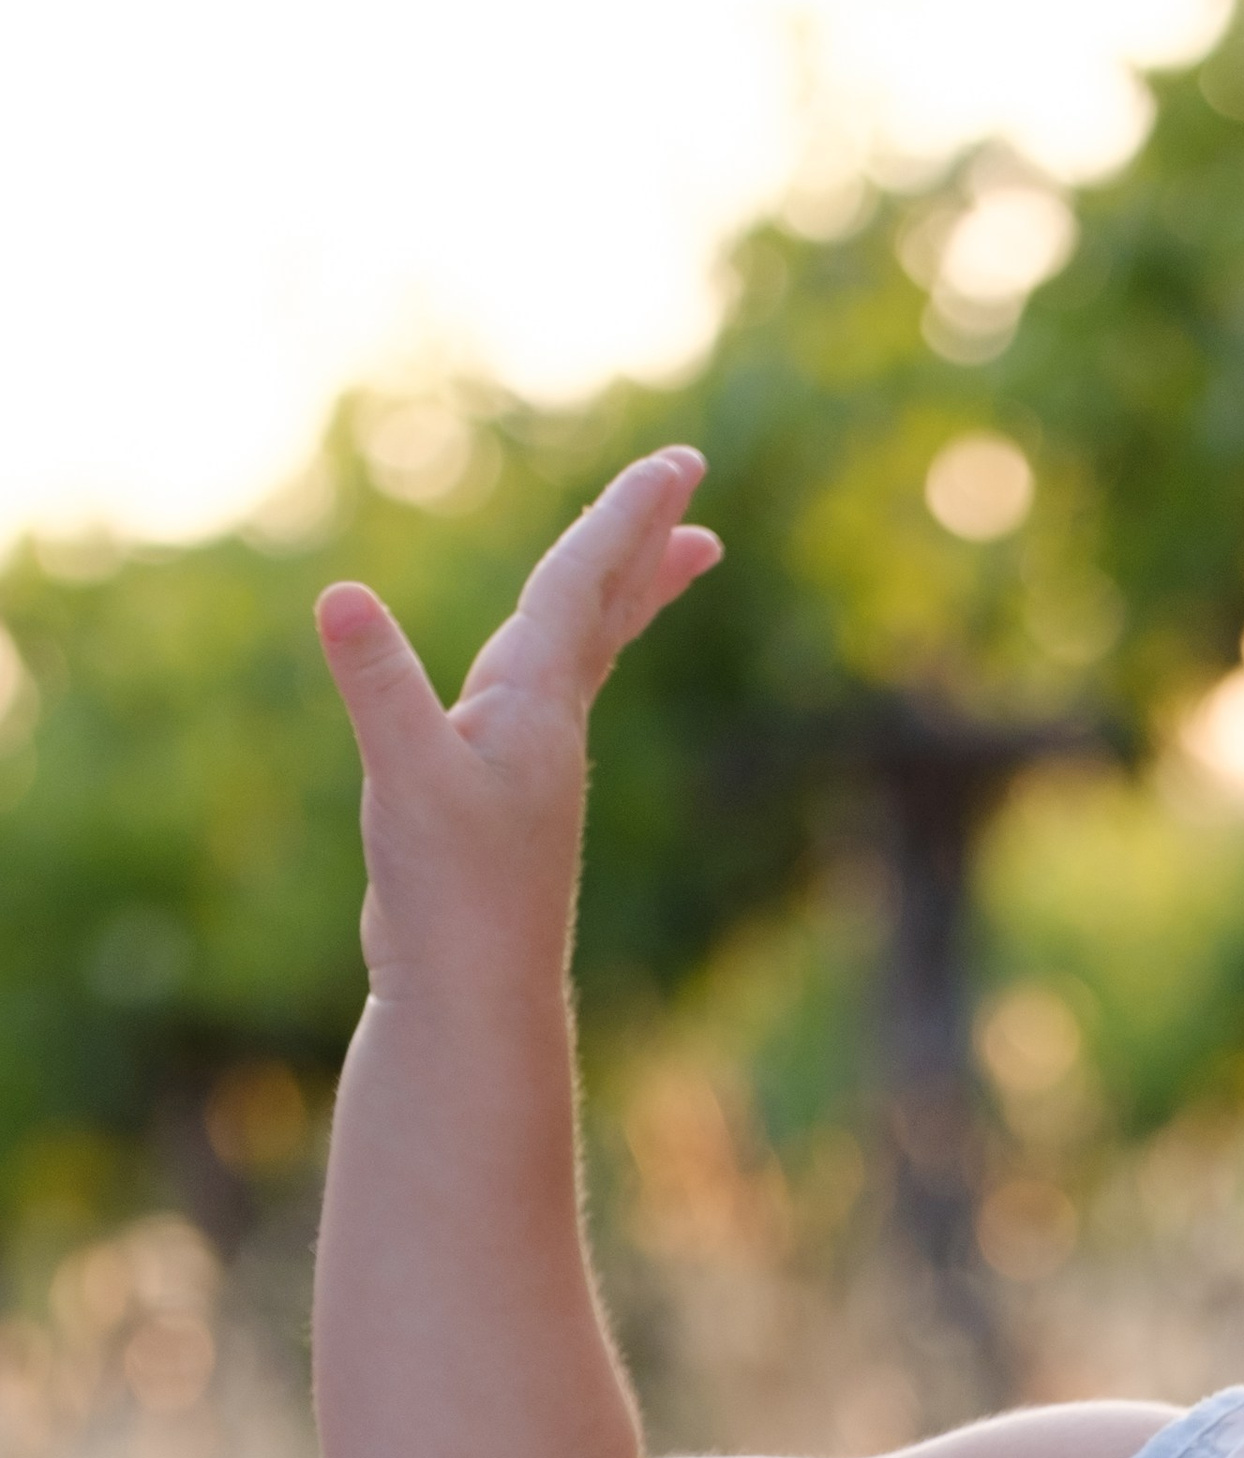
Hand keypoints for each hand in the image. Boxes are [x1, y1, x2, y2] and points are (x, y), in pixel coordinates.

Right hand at [313, 449, 722, 1010]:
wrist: (469, 994)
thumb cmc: (449, 894)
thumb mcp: (405, 778)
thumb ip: (379, 686)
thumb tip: (340, 599)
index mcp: (534, 703)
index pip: (585, 585)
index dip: (626, 517)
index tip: (678, 463)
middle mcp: (545, 722)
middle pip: (606, 608)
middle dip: (643, 542)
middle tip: (690, 487)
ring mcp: (529, 760)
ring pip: (585, 652)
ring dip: (620, 595)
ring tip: (661, 558)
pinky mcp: (503, 795)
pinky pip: (545, 696)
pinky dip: (557, 657)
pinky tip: (540, 665)